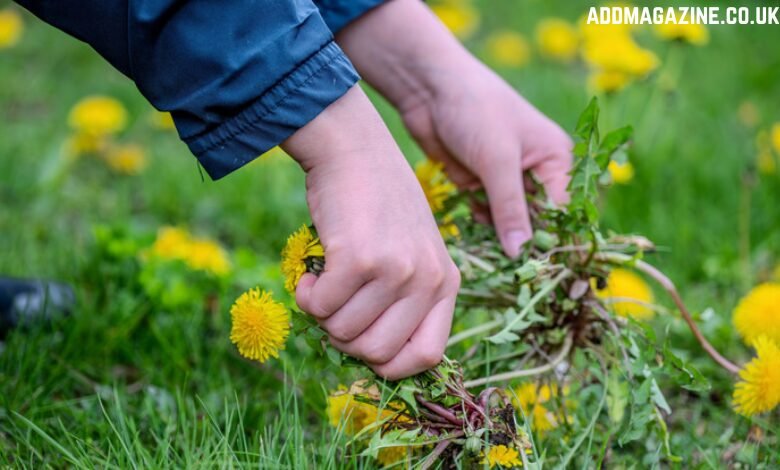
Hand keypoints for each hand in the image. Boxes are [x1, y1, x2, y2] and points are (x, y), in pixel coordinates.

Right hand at [282, 86, 459, 379]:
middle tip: (334, 306)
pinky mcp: (359, 258)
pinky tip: (309, 272)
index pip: (428, 356)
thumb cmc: (377, 205)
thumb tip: (374, 359)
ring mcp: (396, 269)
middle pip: (378, 354)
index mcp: (446, 282)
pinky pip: (319, 308)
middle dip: (345, 339)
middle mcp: (428, 279)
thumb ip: (405, 299)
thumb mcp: (411, 250)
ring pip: (343, 333)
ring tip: (323, 280)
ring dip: (322, 314)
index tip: (363, 346)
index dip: (390, 364)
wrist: (354, 148)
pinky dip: (305, 296)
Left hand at [337, 0, 572, 257]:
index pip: (562, 213)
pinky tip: (473, 239)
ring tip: (494, 266)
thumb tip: (521, 254)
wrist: (428, 88)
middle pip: (537, 222)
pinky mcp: (477, 184)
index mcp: (555, 160)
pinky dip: (479, 227)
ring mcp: (504, 180)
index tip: (541, 274)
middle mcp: (535, 172)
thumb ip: (510, 209)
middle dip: (525, 245)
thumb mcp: (498, 160)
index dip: (553, 243)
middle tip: (515, 276)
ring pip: (509, 223)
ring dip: (499, 239)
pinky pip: (484, 216)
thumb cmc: (475, 110)